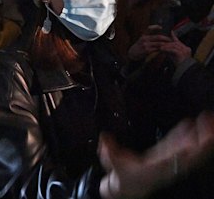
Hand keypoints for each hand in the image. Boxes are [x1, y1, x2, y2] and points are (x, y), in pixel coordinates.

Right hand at [98, 112, 213, 198]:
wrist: (128, 187)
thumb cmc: (123, 176)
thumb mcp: (112, 163)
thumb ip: (108, 151)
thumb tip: (104, 138)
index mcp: (155, 168)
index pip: (170, 161)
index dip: (180, 154)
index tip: (190, 145)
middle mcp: (167, 165)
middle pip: (190, 156)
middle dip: (201, 143)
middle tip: (210, 128)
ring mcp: (171, 160)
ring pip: (191, 150)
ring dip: (202, 136)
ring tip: (209, 121)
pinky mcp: (169, 154)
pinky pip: (182, 144)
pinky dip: (189, 134)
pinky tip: (193, 123)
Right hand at [127, 26, 171, 60]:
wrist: (132, 54)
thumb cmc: (139, 46)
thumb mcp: (141, 40)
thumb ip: (149, 37)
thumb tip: (158, 35)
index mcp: (143, 35)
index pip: (149, 28)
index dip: (155, 27)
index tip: (161, 27)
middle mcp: (144, 39)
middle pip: (157, 37)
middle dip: (165, 38)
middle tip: (170, 39)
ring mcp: (146, 45)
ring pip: (158, 44)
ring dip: (165, 44)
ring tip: (170, 45)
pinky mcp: (147, 51)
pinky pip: (157, 49)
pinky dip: (161, 49)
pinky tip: (165, 50)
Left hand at [159, 31, 191, 65]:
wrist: (182, 69)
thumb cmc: (177, 62)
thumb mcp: (173, 54)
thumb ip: (170, 49)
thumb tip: (163, 45)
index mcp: (185, 48)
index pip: (178, 41)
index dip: (173, 36)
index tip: (170, 32)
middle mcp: (186, 49)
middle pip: (175, 43)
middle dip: (167, 43)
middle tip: (160, 43)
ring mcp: (184, 51)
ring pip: (174, 45)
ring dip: (166, 46)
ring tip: (160, 47)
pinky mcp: (181, 54)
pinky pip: (173, 50)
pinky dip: (167, 49)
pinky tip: (162, 49)